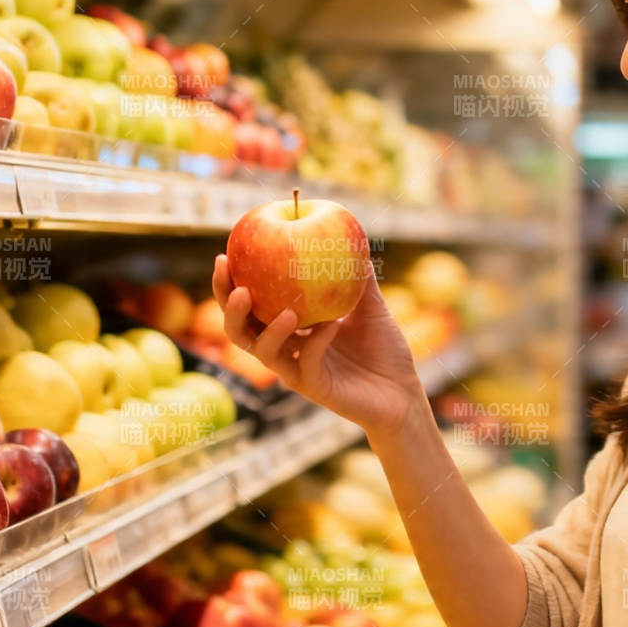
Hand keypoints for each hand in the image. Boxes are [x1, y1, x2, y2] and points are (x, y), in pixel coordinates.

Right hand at [211, 254, 427, 437]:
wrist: (403, 392)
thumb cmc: (384, 349)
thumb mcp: (371, 305)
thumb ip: (357, 275)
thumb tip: (350, 234)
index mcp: (290, 329)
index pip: (249, 306)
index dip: (229, 285)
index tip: (224, 256)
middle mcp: (287, 350)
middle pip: (241, 331)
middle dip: (229, 309)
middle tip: (236, 285)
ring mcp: (298, 371)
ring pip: (264, 353)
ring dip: (269, 330)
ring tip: (285, 311)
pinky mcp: (315, 389)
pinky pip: (307, 364)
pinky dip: (316, 342)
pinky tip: (331, 325)